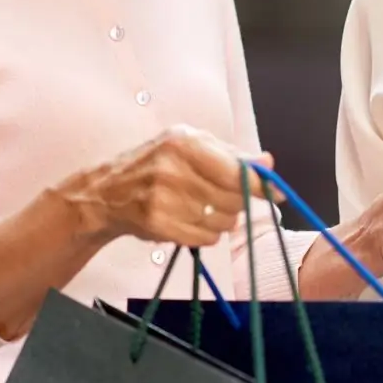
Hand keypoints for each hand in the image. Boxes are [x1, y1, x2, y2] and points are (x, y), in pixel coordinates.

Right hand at [53, 125, 273, 248]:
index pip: (237, 171)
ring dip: (221, 221)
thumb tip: (268, 162)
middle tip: (221, 198)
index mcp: (185, 142)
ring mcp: (163, 197)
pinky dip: (205, 235)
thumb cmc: (156, 164)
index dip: (260, 185)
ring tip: (201, 209)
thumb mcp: (191, 146)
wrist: (106, 192)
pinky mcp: (158, 224)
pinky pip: (205, 239)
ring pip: (223, 222)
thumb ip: (233, 155)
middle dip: (236, 203)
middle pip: (234, 199)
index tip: (276, 192)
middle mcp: (173, 168)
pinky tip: (189, 222)